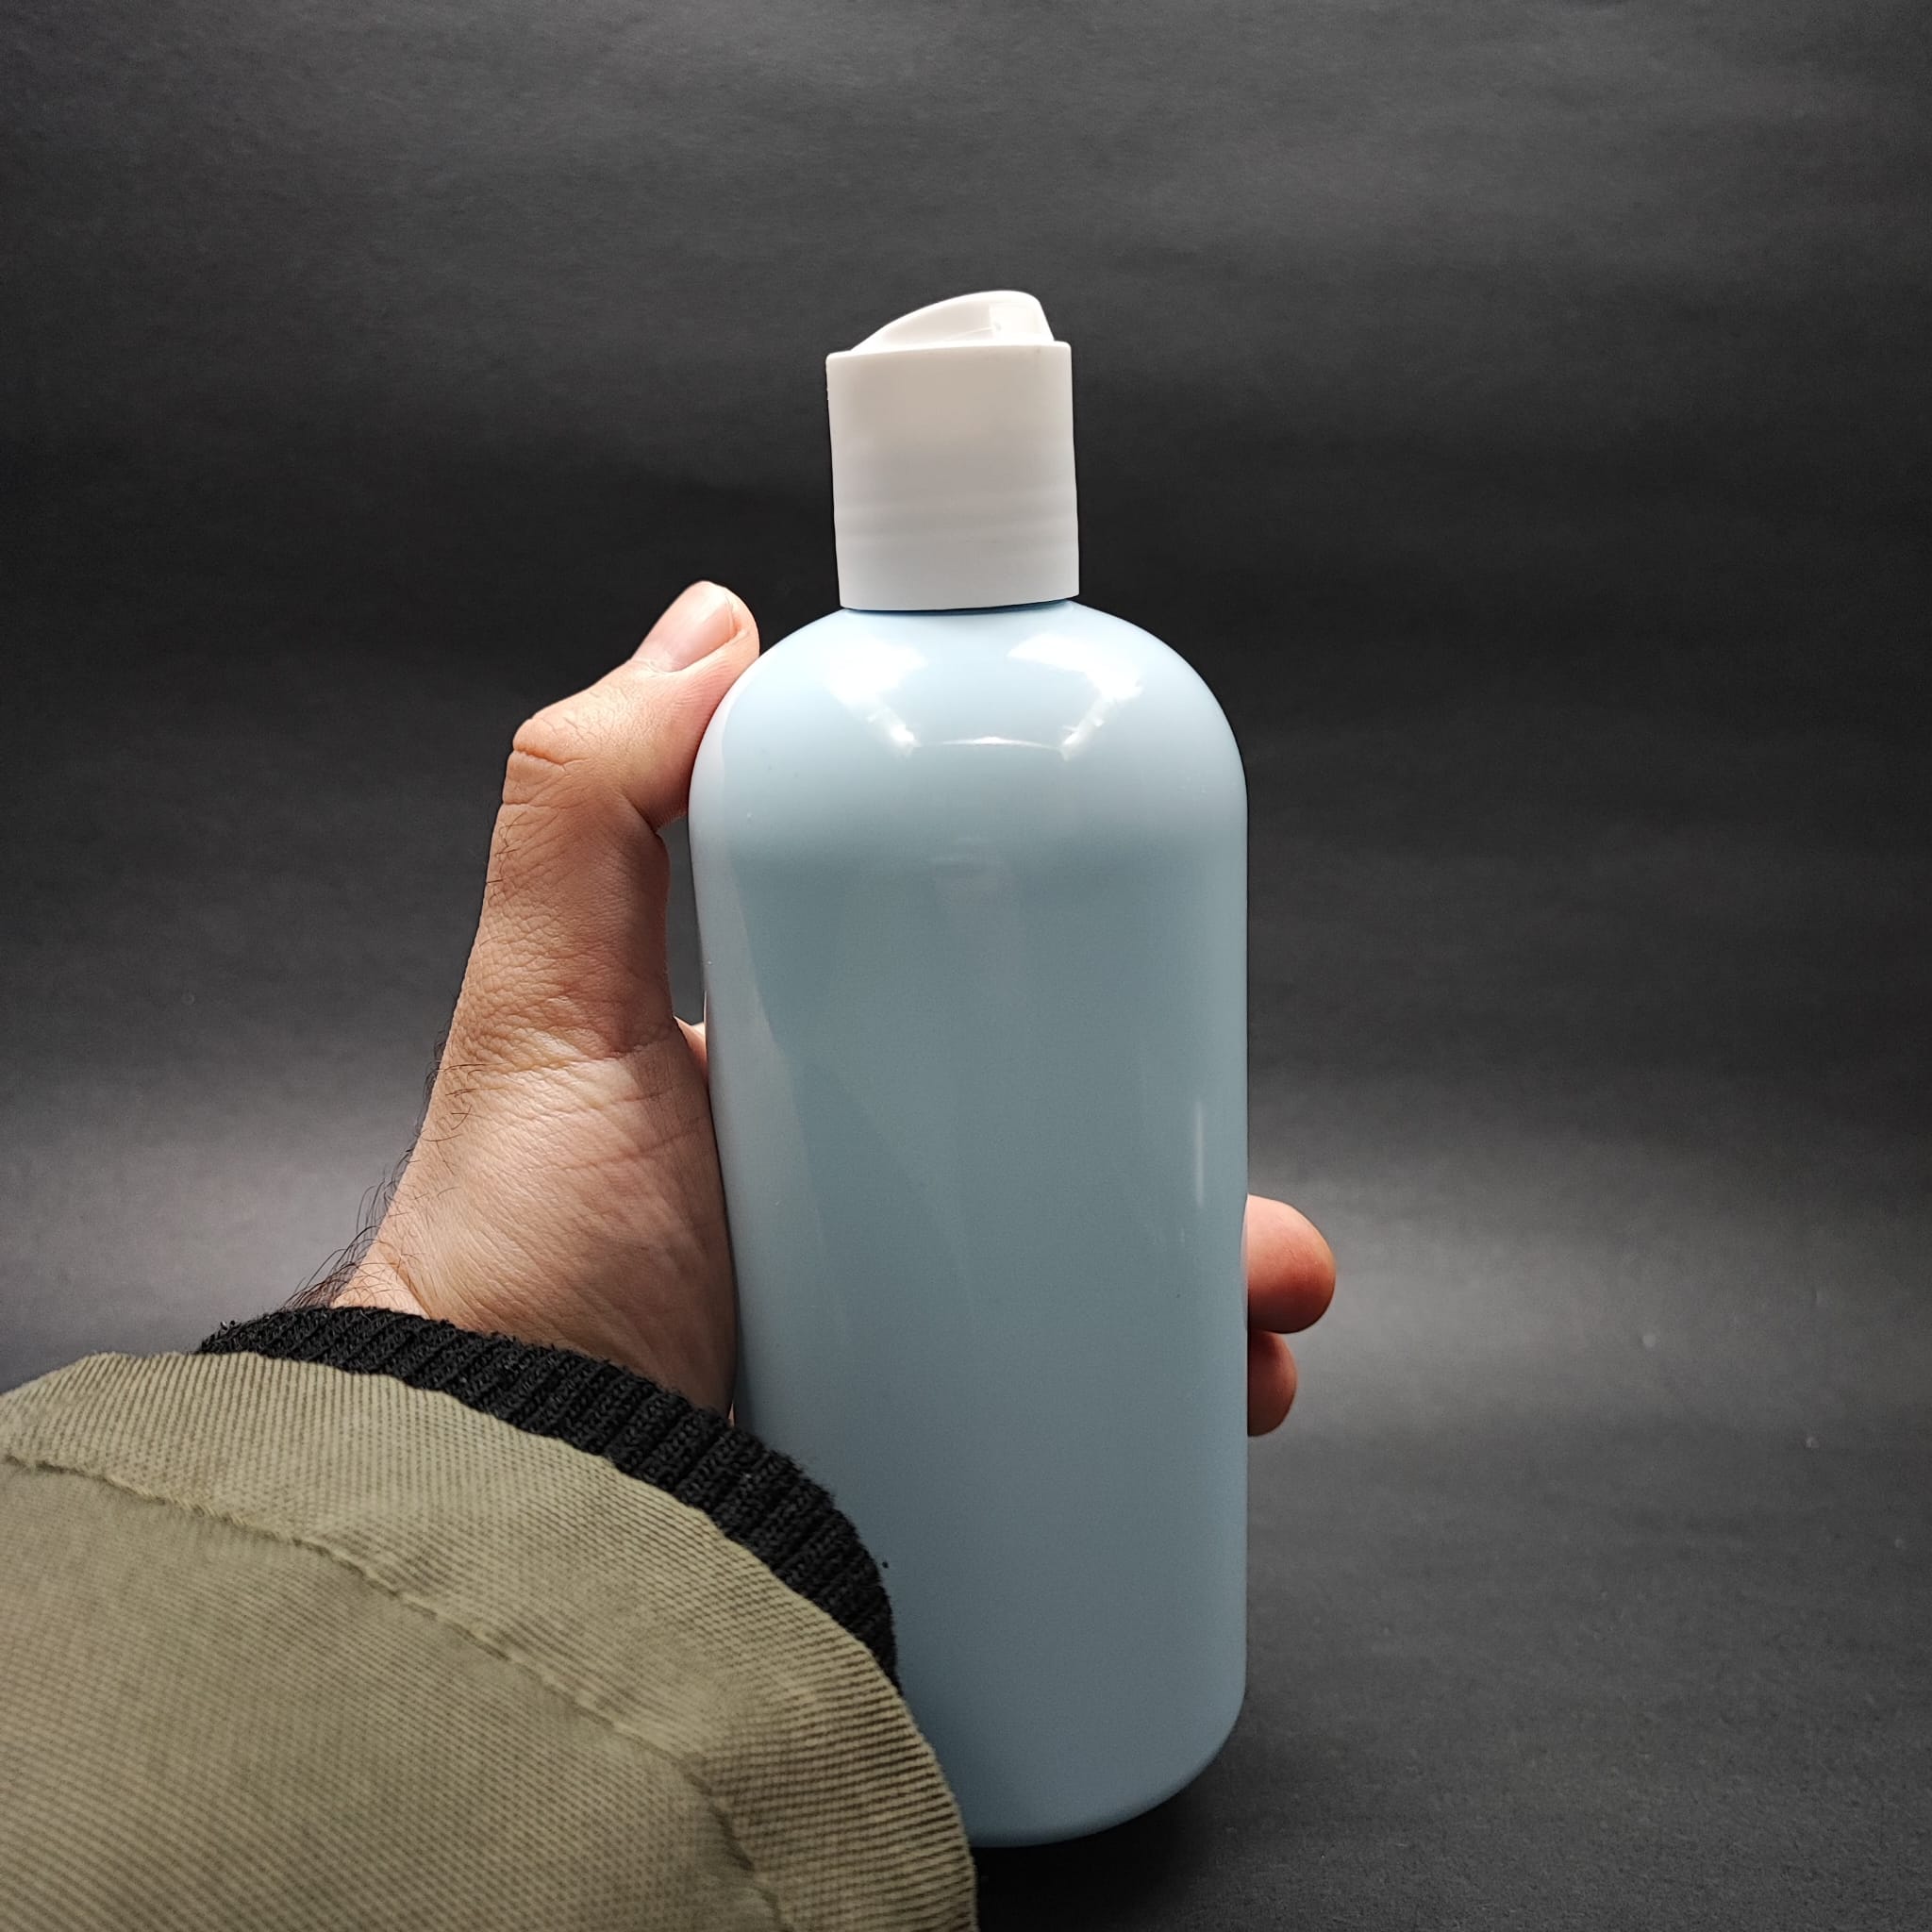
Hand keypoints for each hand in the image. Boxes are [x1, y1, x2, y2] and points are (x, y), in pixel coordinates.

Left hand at [339, 583, 1336, 1429]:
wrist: (500, 1507)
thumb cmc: (509, 1259)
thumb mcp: (545, 1003)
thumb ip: (593, 804)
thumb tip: (715, 624)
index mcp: (809, 1073)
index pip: (982, 1004)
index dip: (1096, 997)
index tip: (1177, 993)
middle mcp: (867, 1188)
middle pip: (1070, 1152)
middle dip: (1194, 1180)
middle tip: (1258, 1227)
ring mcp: (899, 1315)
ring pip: (1095, 1281)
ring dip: (1210, 1295)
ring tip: (1260, 1320)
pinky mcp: (917, 1428)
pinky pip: (1069, 1400)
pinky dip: (1164, 1401)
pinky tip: (1222, 1407)